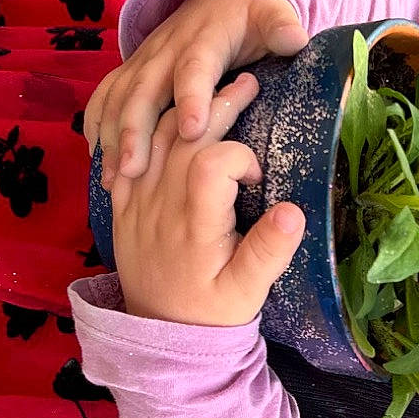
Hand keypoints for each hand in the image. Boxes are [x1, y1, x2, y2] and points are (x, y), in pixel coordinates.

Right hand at [85, 0, 307, 185]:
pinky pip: (105, 97)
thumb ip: (281, 25)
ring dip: (112, 137)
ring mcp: (143, 61)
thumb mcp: (271, 13)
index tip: (191, 131)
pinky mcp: (131, 71)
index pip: (194, 69)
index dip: (191, 98)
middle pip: (143, 91)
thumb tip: (295, 38)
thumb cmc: (250, 16)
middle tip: (134, 169)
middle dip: (135, 130)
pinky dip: (97, 127)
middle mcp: (165, 51)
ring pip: (118, 98)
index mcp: (203, 41)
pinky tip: (99, 162)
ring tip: (115, 179)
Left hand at [110, 74, 306, 326]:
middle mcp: (159, 206)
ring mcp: (136, 202)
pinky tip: (172, 116)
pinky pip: (129, 152)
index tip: (255, 176)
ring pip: (155, 136)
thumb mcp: (247, 292)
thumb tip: (295, 211)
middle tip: (251, 83)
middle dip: (218, 105)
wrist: (159, 334)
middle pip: (183, 136)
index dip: (238, 157)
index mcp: (193, 225)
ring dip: (187, 108)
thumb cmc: (211, 312)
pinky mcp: (123, 203)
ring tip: (218, 89)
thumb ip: (269, 251)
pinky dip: (150, 126)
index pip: (211, 163)